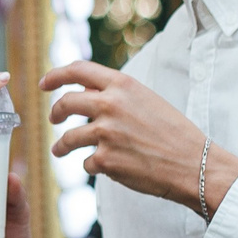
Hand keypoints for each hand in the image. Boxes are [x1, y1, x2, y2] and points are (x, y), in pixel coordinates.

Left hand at [40, 61, 237, 215]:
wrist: (194, 165)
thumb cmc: (175, 133)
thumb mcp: (147, 100)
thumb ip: (118, 95)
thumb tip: (87, 92)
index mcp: (123, 85)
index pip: (78, 70)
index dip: (56, 75)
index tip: (44, 84)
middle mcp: (110, 105)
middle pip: (65, 103)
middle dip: (55, 112)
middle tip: (53, 120)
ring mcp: (105, 133)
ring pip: (68, 138)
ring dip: (61, 146)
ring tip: (59, 151)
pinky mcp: (105, 160)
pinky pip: (86, 163)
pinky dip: (93, 166)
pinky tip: (105, 167)